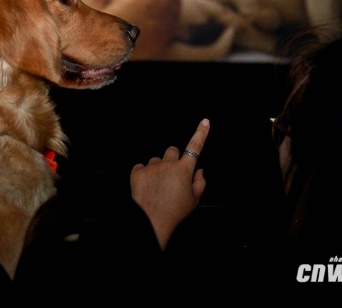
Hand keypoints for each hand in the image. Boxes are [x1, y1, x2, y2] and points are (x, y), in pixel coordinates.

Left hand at [130, 118, 208, 248]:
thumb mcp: (194, 200)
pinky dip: (143, 174)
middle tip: (171, 175)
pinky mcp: (137, 171)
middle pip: (172, 150)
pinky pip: (141, 166)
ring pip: (156, 160)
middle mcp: (168, 164)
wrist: (151, 220)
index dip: (201, 133)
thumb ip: (200, 182)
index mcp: (184, 170)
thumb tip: (199, 170)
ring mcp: (151, 166)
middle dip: (173, 159)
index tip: (205, 121)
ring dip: (158, 168)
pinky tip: (146, 186)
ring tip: (157, 186)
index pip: (195, 147)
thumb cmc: (175, 211)